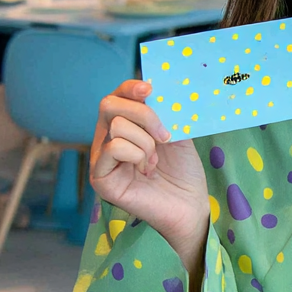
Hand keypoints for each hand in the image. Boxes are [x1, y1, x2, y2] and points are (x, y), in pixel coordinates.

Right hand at [90, 80, 209, 274]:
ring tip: (155, 161)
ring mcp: (102, 159)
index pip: (116, 97)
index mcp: (124, 126)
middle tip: (165, 136)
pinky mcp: (100, 179)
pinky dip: (137, 155)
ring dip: (146, 142)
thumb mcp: (176, 133)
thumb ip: (163, 112)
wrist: (190, 205)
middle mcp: (107, 139)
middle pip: (109, 105)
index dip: (129, 87)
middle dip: (144, 115)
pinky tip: (146, 170)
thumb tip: (154, 86)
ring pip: (116, 126)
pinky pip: (114, 148)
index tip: (149, 89)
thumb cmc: (183, 171)